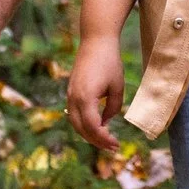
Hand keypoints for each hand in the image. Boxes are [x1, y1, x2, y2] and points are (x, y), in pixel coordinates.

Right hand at [67, 28, 127, 150]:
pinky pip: (74, 113)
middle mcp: (74, 98)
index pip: (92, 126)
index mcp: (86, 98)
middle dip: (96, 140)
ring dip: (89, 134)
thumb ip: (113, 107)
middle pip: (81, 128)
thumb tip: (106, 122)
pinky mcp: (71, 91)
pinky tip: (97, 126)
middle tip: (112, 147)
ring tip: (105, 140)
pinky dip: (84, 123)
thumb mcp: (117, 86)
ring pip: (75, 122)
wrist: (96, 41)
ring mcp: (70, 95)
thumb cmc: (110, 62)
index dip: (104, 138)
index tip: (116, 145)